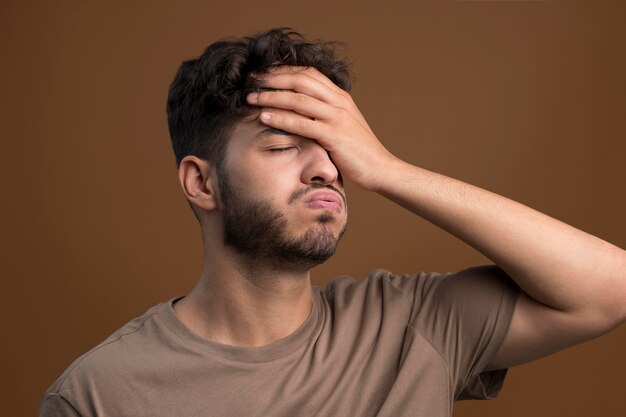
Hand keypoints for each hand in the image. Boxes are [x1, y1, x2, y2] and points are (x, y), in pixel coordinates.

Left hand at [246, 66, 396, 191]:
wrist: (380, 168)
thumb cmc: (358, 151)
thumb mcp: (343, 125)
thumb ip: (325, 114)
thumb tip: (300, 112)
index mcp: (341, 97)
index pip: (309, 74)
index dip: (284, 71)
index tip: (263, 74)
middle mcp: (339, 102)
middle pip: (300, 81)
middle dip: (272, 79)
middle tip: (251, 81)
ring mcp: (337, 118)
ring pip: (298, 100)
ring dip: (271, 97)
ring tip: (251, 98)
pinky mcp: (334, 136)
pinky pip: (302, 123)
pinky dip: (280, 118)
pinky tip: (264, 117)